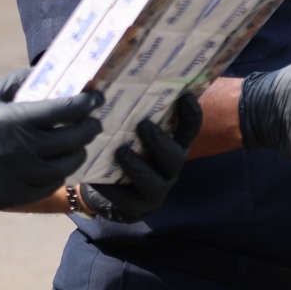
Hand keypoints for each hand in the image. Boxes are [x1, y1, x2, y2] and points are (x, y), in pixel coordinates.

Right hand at [0, 69, 102, 209]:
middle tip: (94, 119)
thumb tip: (50, 71)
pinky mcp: (12, 196)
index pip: (65, 110)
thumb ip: (21, 81)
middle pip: (72, 139)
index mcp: (14, 120)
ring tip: (79, 142)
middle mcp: (19, 150)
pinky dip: (59, 172)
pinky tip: (59, 162)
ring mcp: (17, 176)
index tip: (96, 97)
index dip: (87, 103)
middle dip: (89, 126)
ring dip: (78, 151)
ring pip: (65, 165)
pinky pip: (48, 185)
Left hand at [79, 94, 201, 222]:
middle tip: (142, 125)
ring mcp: (155, 190)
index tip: (184, 96)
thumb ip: (133, 114)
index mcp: (172, 147)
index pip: (189, 130)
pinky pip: (127, 200)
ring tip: (120, 151)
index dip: (191, 115)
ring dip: (137, 166)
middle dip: (160, 141)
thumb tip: (117, 81)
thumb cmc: (122, 152)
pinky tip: (99, 180)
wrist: (107, 192)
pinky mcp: (137, 208)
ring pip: (153, 182)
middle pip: (175, 157)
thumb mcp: (130, 134)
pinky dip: (112, 189)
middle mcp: (168, 169)